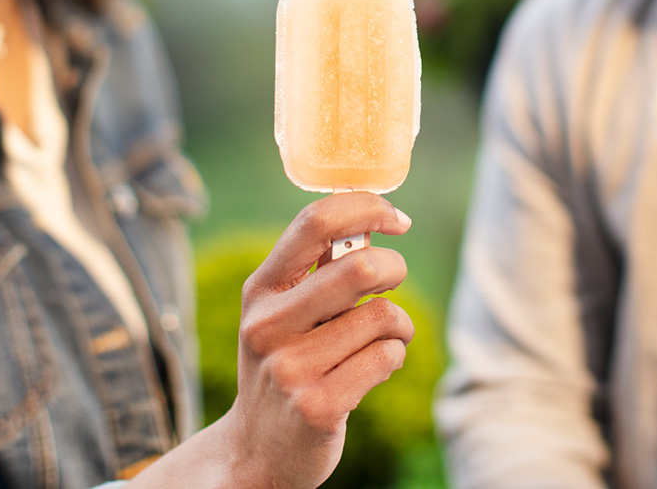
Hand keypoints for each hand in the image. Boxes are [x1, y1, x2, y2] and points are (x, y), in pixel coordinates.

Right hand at [231, 191, 413, 487]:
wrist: (259, 448)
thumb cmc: (286, 360)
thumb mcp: (284, 310)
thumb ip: (320, 267)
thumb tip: (374, 217)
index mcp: (261, 289)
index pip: (315, 224)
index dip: (365, 208)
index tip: (396, 219)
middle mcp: (267, 325)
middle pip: (361, 268)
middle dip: (395, 268)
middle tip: (392, 282)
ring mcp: (289, 369)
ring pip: (383, 316)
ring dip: (397, 325)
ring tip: (379, 340)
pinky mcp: (317, 407)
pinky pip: (387, 357)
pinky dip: (393, 356)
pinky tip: (372, 369)